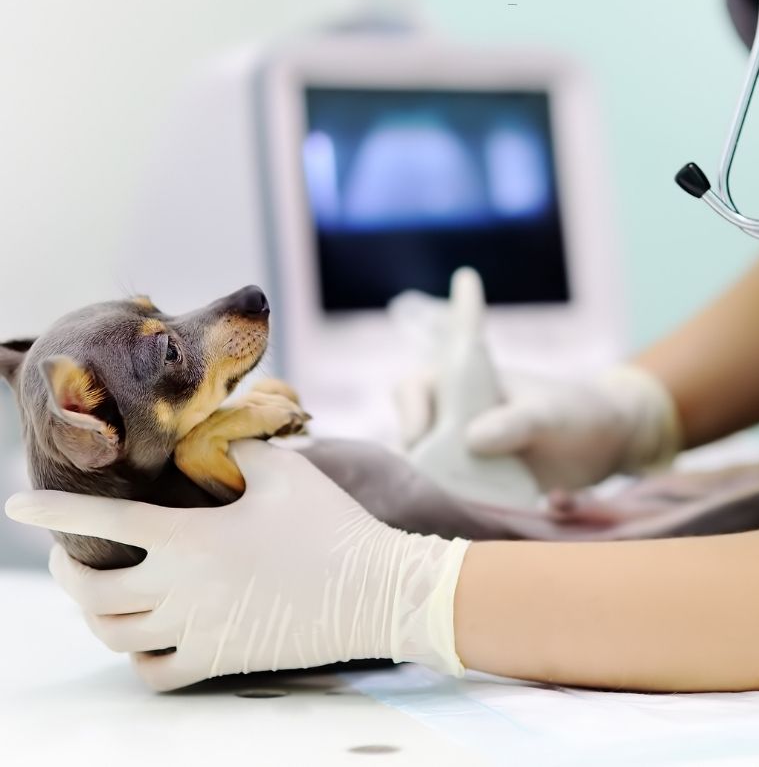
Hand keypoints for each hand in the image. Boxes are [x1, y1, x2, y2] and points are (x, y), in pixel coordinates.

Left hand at [4, 441, 468, 690]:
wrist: (374, 590)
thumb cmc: (330, 524)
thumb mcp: (285, 472)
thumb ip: (239, 449)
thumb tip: (213, 434)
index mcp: (192, 537)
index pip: (103, 522)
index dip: (52, 512)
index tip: (15, 505)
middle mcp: (182, 589)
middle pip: (91, 591)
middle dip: (64, 569)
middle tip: (66, 552)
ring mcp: (198, 631)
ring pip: (112, 635)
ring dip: (92, 613)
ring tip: (98, 591)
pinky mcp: (220, 660)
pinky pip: (153, 673)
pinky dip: (133, 656)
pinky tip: (142, 636)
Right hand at [396, 365, 682, 491]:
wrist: (607, 443)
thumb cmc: (574, 411)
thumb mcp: (550, 412)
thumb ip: (516, 421)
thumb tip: (472, 440)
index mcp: (463, 387)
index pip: (414, 389)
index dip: (410, 412)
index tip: (422, 439)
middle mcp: (453, 423)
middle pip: (413, 444)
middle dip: (420, 469)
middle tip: (443, 490)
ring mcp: (464, 460)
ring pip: (430, 480)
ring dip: (441, 498)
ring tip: (466, 513)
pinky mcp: (478, 493)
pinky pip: (457, 507)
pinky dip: (465, 517)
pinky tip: (489, 526)